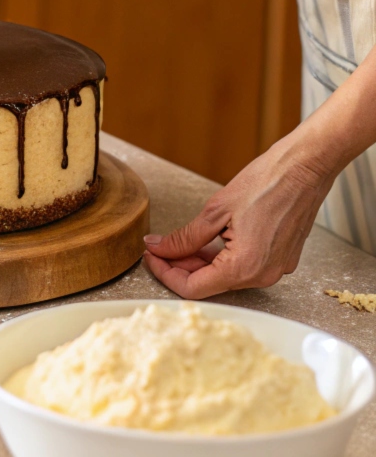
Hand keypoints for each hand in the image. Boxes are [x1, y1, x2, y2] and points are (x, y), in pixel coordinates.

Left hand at [142, 135, 333, 297]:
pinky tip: (204, 242)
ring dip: (199, 262)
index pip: (193, 288)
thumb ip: (184, 237)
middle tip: (159, 248)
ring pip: (225, 276)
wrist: (305, 168)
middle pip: (209, 283)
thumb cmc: (267, 183)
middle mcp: (263, 276)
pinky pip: (242, 266)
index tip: (150, 257)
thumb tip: (159, 248)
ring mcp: (275, 269)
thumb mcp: (215, 210)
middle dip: (180, 267)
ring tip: (177, 242)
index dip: (166, 274)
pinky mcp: (280, 259)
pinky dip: (220, 258)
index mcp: (245, 267)